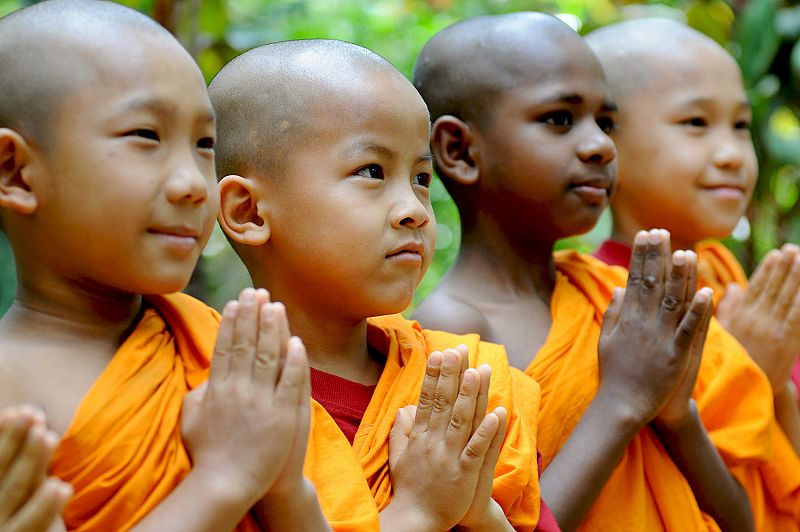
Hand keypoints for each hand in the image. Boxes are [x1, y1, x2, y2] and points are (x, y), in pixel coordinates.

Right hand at [0, 406, 71, 531]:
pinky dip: (46, 506)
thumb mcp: (23, 484)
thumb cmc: (29, 511)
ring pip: (15, 490)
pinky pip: (33, 524)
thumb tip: (22, 412)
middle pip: (0, 469)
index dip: (3, 435)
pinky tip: (62, 487)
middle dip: (15, 439)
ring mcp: (2, 526)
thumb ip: (20, 455)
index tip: (19, 409)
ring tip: (49, 436)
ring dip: (32, 461)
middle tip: (34, 413)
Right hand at [181, 288, 309, 507]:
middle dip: (252, 315)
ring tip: (275, 305)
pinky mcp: (282, 416)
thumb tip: (205, 372)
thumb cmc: (208, 454)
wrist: (227, 484)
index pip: (225, 347)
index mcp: (217, 389)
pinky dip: (293, 361)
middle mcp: (238, 390)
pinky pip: (289, 382)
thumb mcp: (192, 418)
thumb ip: (199, 392)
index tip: (236, 301)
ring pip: (267, 357)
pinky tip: (296, 342)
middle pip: (245, 344)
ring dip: (272, 329)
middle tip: (256, 291)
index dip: (231, 322)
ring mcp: (261, 402)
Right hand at [383, 346, 505, 530]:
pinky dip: (488, 432)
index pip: (427, 399)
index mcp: (419, 436)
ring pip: (461, 420)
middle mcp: (432, 442)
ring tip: (478, 371)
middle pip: (444, 403)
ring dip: (470, 395)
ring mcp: (448, 457)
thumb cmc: (410, 487)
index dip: (433, 375)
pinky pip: (477, 449)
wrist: (417, 520)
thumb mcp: (398, 456)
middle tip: (459, 350)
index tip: (439, 353)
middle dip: (452, 375)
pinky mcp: (464, 474)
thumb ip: (401, 431)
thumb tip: (403, 408)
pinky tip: (498, 413)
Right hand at [598, 229, 713, 425]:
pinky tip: (708, 292)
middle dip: (657, 256)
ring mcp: (660, 339)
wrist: (622, 405)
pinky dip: (698, 311)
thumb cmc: (614, 374)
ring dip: (680, 276)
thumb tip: (620, 287)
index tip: (645, 236)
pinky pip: (689, 329)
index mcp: (626, 319)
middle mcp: (642, 324)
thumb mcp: (606, 339)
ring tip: (686, 252)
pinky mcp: (676, 355)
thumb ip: (614, 312)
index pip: (634, 280)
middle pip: (652, 284)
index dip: (640, 257)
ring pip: (672, 301)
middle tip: (662, 232)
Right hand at [717, 244, 799, 394]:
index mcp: (739, 316)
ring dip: (795, 275)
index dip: (767, 269)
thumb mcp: (724, 333)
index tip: (775, 254)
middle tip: (792, 249)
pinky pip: (797, 313)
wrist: (747, 391)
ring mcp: (771, 328)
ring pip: (786, 295)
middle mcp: (755, 319)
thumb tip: (734, 286)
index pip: (755, 287)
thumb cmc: (734, 362)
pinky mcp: (786, 339)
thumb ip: (729, 308)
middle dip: (784, 266)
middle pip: (773, 287)